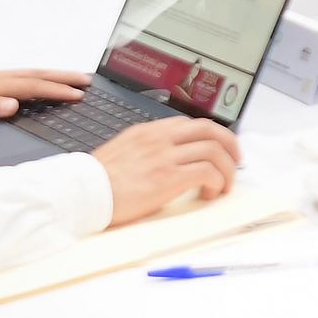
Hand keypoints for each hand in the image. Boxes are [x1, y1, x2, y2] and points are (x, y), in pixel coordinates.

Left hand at [0, 42, 94, 120]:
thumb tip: (13, 107)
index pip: (29, 87)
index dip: (54, 91)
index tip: (78, 94)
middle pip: (32, 76)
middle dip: (60, 79)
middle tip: (85, 81)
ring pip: (24, 75)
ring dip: (48, 77)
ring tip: (67, 79)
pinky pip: (12, 77)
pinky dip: (30, 79)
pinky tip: (29, 83)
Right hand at [92, 116, 242, 224]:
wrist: (82, 192)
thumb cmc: (97, 180)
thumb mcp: (123, 151)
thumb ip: (146, 148)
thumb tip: (166, 156)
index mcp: (149, 131)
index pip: (191, 124)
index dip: (212, 136)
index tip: (219, 150)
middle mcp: (160, 138)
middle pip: (210, 130)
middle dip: (230, 145)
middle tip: (235, 162)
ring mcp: (165, 156)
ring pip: (214, 150)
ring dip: (226, 169)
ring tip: (223, 185)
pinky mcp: (168, 178)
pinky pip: (207, 172)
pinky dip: (216, 182)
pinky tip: (208, 193)